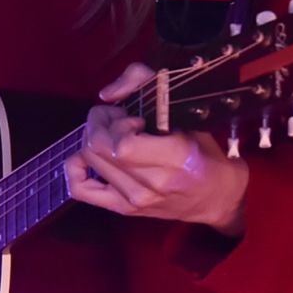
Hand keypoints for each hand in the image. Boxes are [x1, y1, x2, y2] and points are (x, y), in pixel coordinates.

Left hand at [64, 63, 247, 235]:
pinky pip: (80, 189)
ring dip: (92, 137)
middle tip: (117, 117)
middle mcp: (151, 182)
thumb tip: (107, 93)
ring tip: (111, 133)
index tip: (135, 117)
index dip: (118, 121)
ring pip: (87, 160)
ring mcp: (135, 199)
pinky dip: (75, 168)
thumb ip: (147, 84)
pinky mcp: (123, 208)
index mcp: (174, 158)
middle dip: (99, 121)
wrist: (216, 197)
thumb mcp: (187, 112)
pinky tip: (87, 157)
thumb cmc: (204, 152)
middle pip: (97, 147)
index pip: (121, 143)